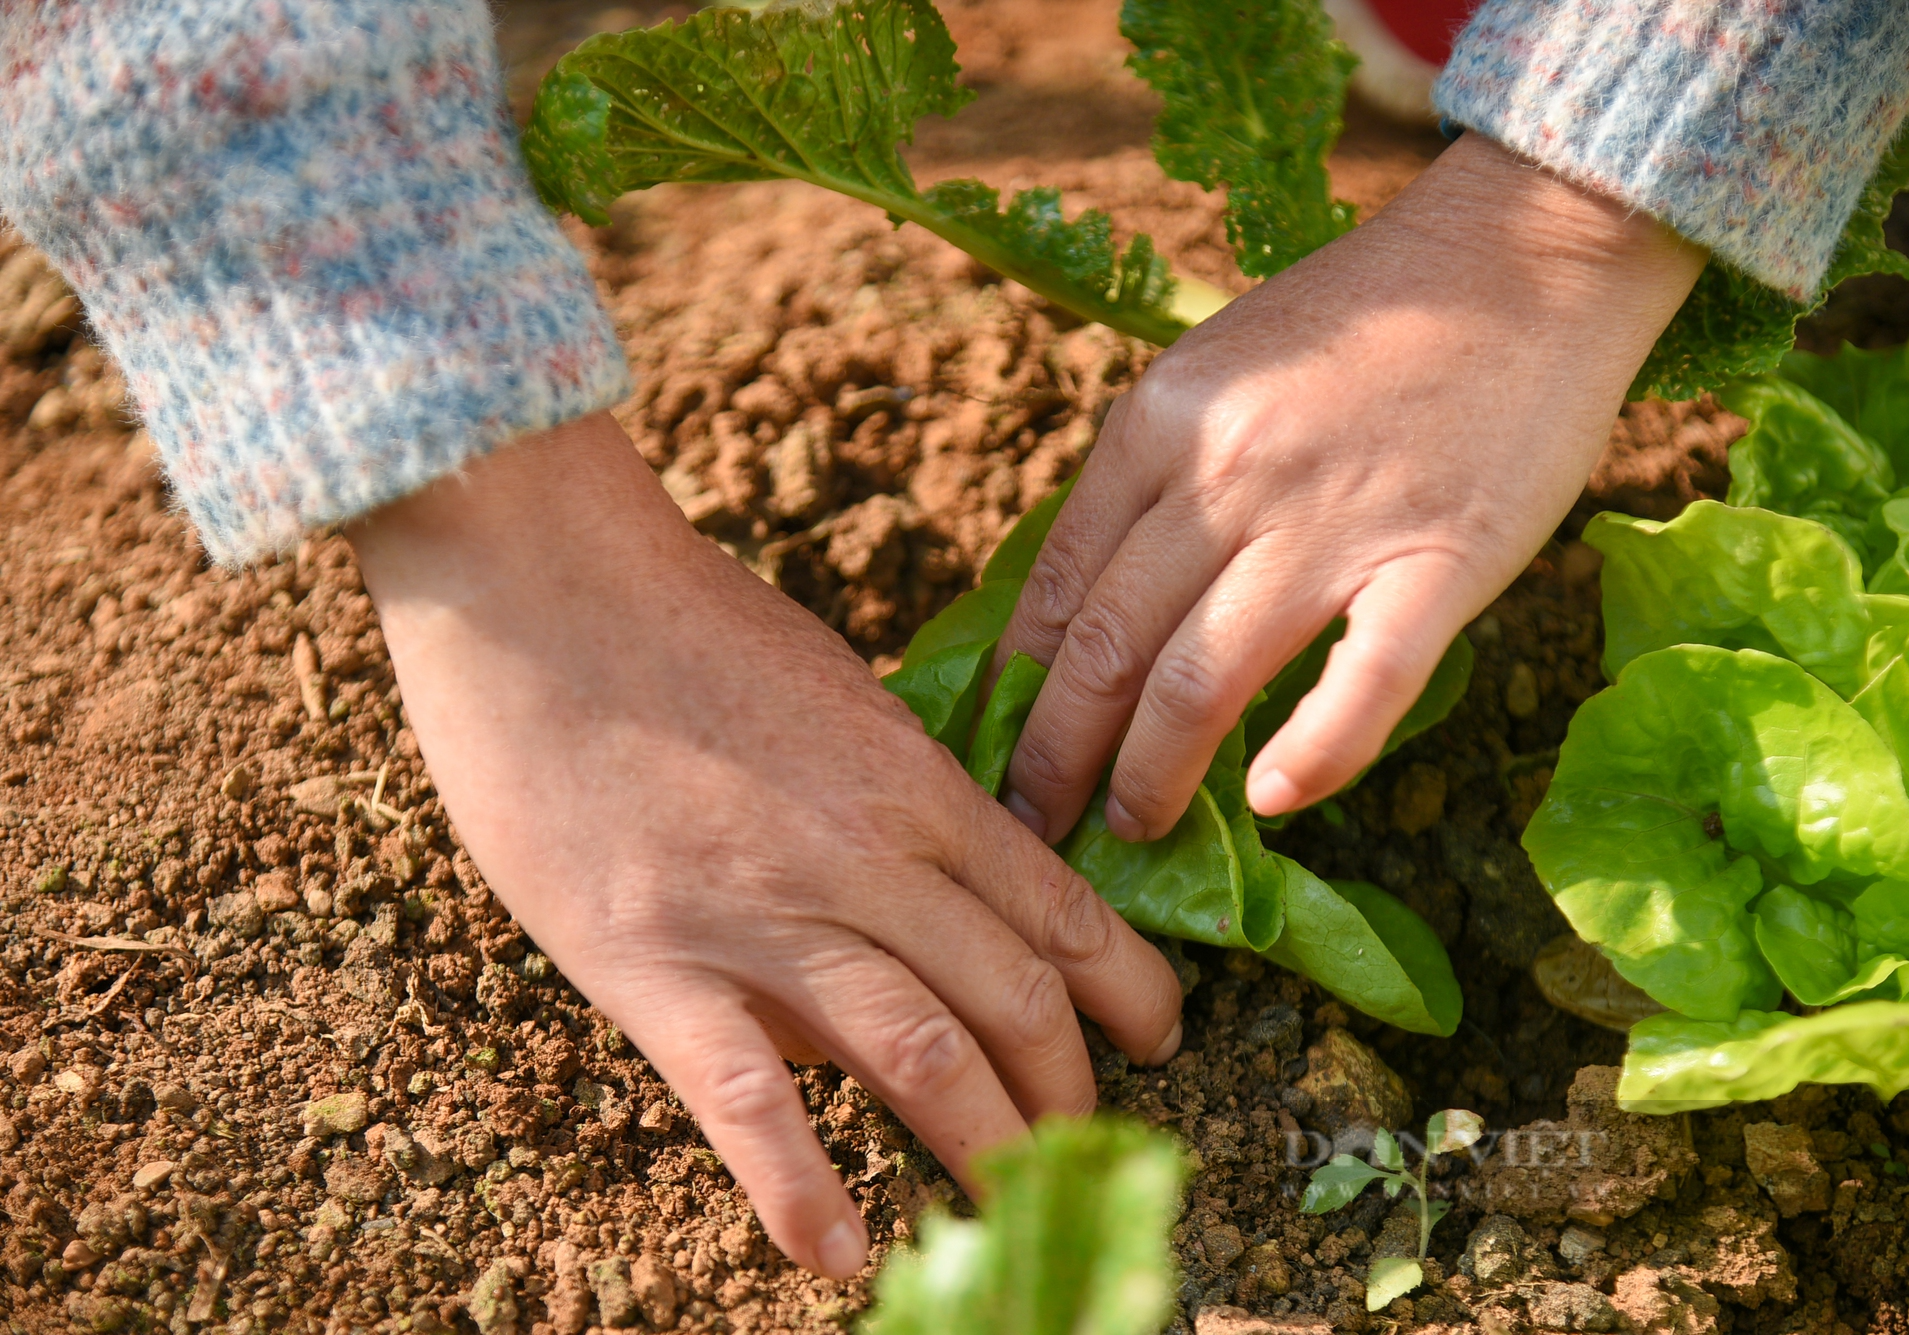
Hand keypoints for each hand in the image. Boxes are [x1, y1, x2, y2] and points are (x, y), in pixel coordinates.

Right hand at [348, 414, 1182, 1276]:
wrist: (536, 579)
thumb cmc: (684, 621)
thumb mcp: (829, 694)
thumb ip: (883, 801)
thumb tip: (907, 920)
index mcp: (912, 783)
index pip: (1058, 912)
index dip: (1125, 991)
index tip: (1157, 1039)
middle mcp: (864, 857)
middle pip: (1011, 1001)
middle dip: (1067, 1091)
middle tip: (1087, 1147)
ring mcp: (762, 918)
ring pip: (919, 1056)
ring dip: (985, 1148)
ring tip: (1015, 1213)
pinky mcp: (653, 966)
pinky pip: (746, 1100)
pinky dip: (802, 1188)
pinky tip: (843, 1255)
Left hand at [993, 133, 1704, 843]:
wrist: (1524, 254)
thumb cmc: (1364, 321)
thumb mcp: (1220, 368)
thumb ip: (1157, 475)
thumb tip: (1088, 605)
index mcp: (1161, 419)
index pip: (1058, 583)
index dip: (1016, 687)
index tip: (998, 751)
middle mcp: (1228, 472)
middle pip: (1107, 646)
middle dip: (1058, 755)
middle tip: (1039, 824)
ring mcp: (1334, 519)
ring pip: (1201, 678)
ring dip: (1151, 774)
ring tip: (1134, 828)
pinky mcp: (1441, 559)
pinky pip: (1363, 683)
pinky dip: (1313, 755)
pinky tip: (1273, 803)